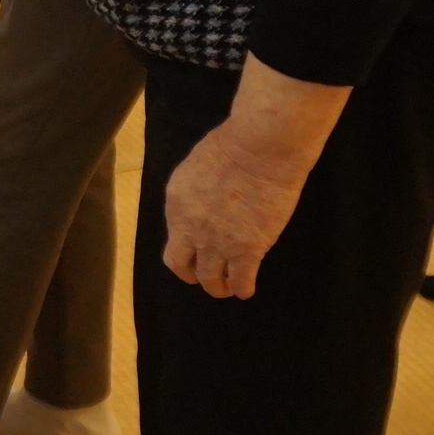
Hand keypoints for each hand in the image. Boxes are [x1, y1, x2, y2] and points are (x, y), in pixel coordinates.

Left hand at [159, 54, 349, 298]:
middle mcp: (191, 228)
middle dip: (191, 274)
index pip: (173, 235)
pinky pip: (240, 280)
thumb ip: (196, 191)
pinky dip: (242, 289)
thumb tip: (205, 199)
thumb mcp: (196, 167)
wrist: (260, 149)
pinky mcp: (247, 250)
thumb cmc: (233, 144)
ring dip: (217, 287)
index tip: (193, 249)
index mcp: (177, 204)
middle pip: (181, 264)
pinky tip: (246, 290)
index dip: (183, 246)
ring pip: (211, 279)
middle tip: (202, 278)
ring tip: (226, 289)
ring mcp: (218, 243)